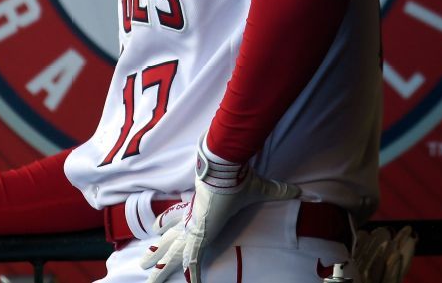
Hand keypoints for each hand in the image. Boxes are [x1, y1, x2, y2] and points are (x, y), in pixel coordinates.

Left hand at [140, 137, 299, 282]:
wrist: (226, 169)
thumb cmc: (238, 177)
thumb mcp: (259, 187)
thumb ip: (276, 190)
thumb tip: (299, 189)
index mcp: (200, 208)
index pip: (180, 219)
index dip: (169, 223)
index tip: (158, 229)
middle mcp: (192, 219)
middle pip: (169, 238)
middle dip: (156, 252)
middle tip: (142, 262)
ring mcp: (194, 228)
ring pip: (170, 250)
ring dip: (159, 264)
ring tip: (144, 273)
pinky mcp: (200, 235)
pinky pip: (193, 260)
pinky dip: (193, 275)